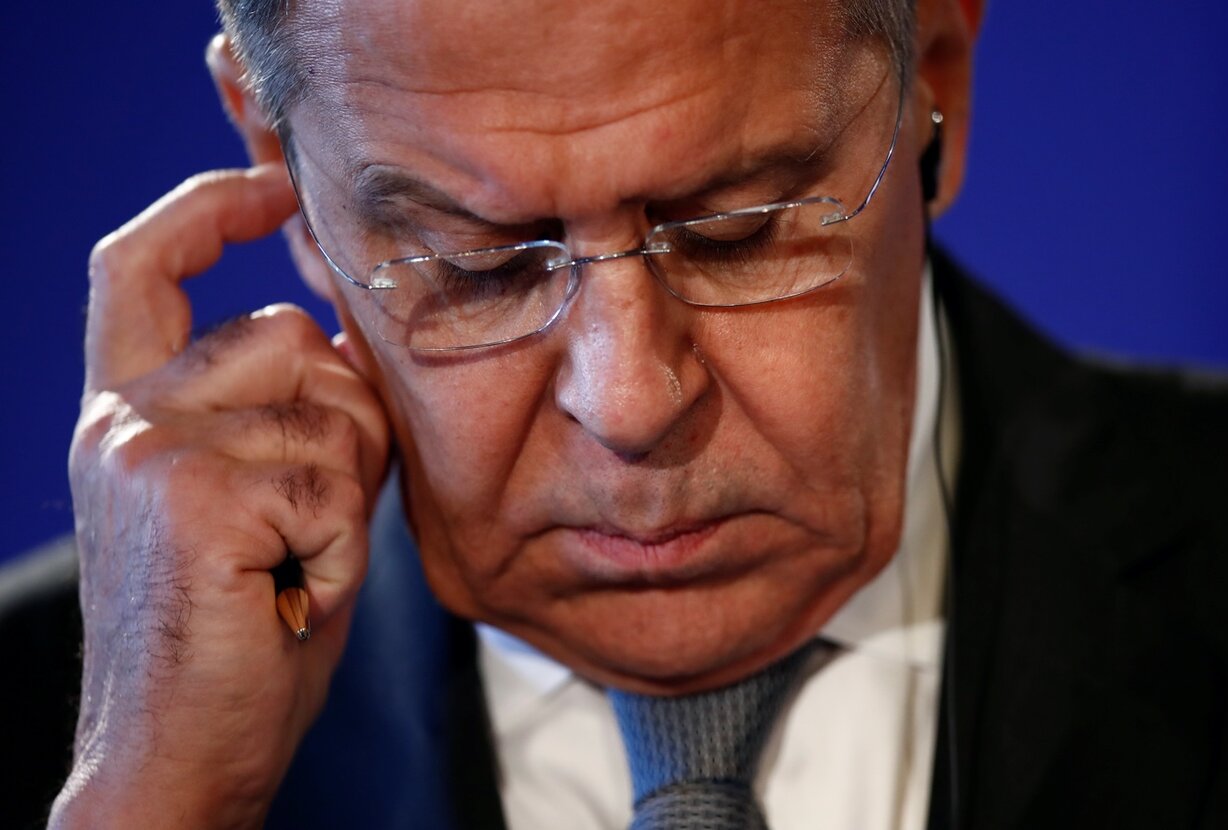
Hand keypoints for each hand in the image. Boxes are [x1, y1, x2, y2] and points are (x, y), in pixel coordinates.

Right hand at [50, 164, 389, 828]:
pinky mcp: (194, 496)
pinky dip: (344, 547)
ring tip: (294, 563)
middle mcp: (122, 417)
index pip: (138, 265)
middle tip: (312, 523)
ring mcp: (148, 450)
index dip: (204, 207)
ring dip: (346, 491)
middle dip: (342, 417)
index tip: (267, 186)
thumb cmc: (240, 629)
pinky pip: (335, 481)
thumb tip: (347, 334)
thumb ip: (289, 412)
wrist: (184, 755)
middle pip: (287, 333)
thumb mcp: (261, 499)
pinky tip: (292, 591)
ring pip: (327, 405)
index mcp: (128, 412)